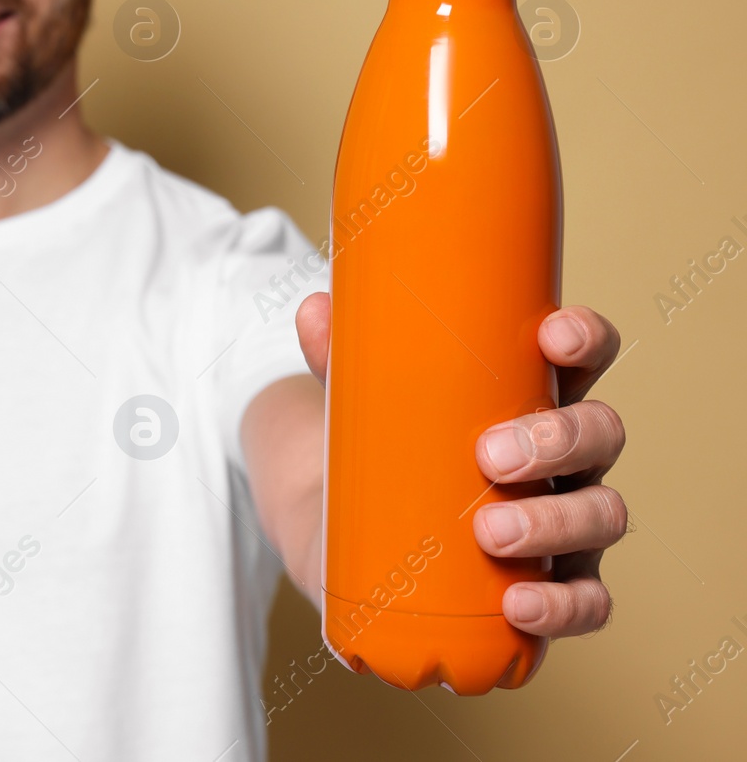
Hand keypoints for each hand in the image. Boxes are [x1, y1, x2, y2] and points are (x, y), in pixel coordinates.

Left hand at [295, 294, 627, 639]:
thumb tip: (314, 310)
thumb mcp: (362, 401)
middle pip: (601, 435)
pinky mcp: (554, 587)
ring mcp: (566, 521)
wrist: (356, 536)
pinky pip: (588, 601)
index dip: (585, 340)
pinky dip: (565, 605)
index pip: (582, 359)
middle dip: (557, 441)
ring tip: (490, 532)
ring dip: (554, 522)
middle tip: (490, 455)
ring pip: (602, 515)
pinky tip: (521, 603)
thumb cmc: (384, 449)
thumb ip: (340, 357)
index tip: (552, 336)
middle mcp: (565, 457)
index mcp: (532, 396)